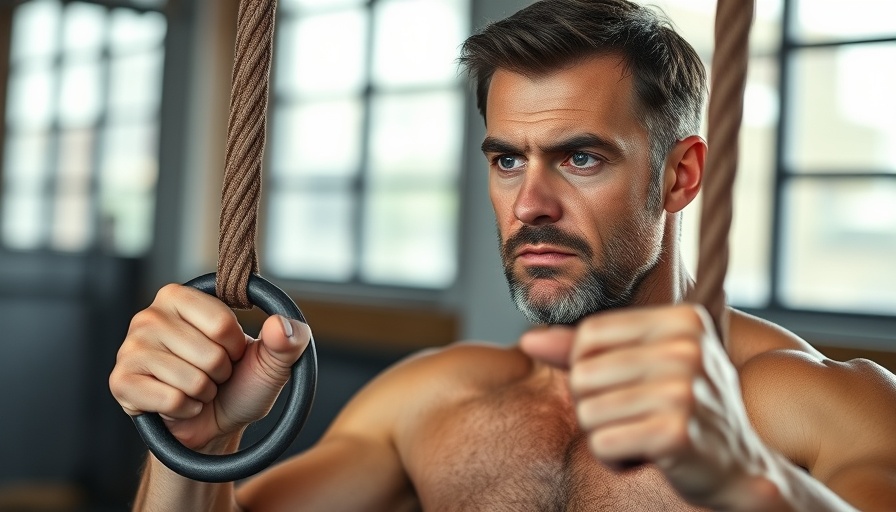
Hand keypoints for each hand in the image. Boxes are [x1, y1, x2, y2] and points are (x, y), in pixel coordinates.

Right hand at [109, 284, 310, 451]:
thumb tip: (281, 326)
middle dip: (220, 373)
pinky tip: (177, 404)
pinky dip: (184, 409)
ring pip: (190, 380)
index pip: (222, 324)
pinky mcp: (120, 382)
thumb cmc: (238, 384)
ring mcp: (130, 349)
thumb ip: (288, 340)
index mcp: (180, 297)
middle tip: (211, 375)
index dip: (236, 348)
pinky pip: (170, 400)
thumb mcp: (272, 361)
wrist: (211, 424)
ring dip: (204, 393)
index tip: (230, 352)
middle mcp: (149, 316)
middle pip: (208, 354)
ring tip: (196, 388)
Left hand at [520, 304, 777, 508]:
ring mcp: (683, 390)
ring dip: (608, 434)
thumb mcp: (644, 367)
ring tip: (646, 435)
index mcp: (683, 320)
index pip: (590, 334)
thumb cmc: (686, 410)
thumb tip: (529, 340)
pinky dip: (615, 459)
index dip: (591, 368)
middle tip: (641, 417)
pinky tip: (649, 456)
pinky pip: (602, 444)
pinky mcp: (675, 433)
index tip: (628, 386)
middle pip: (583, 374)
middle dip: (598, 406)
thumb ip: (585, 351)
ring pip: (588, 412)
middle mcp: (687, 348)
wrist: (741, 470)